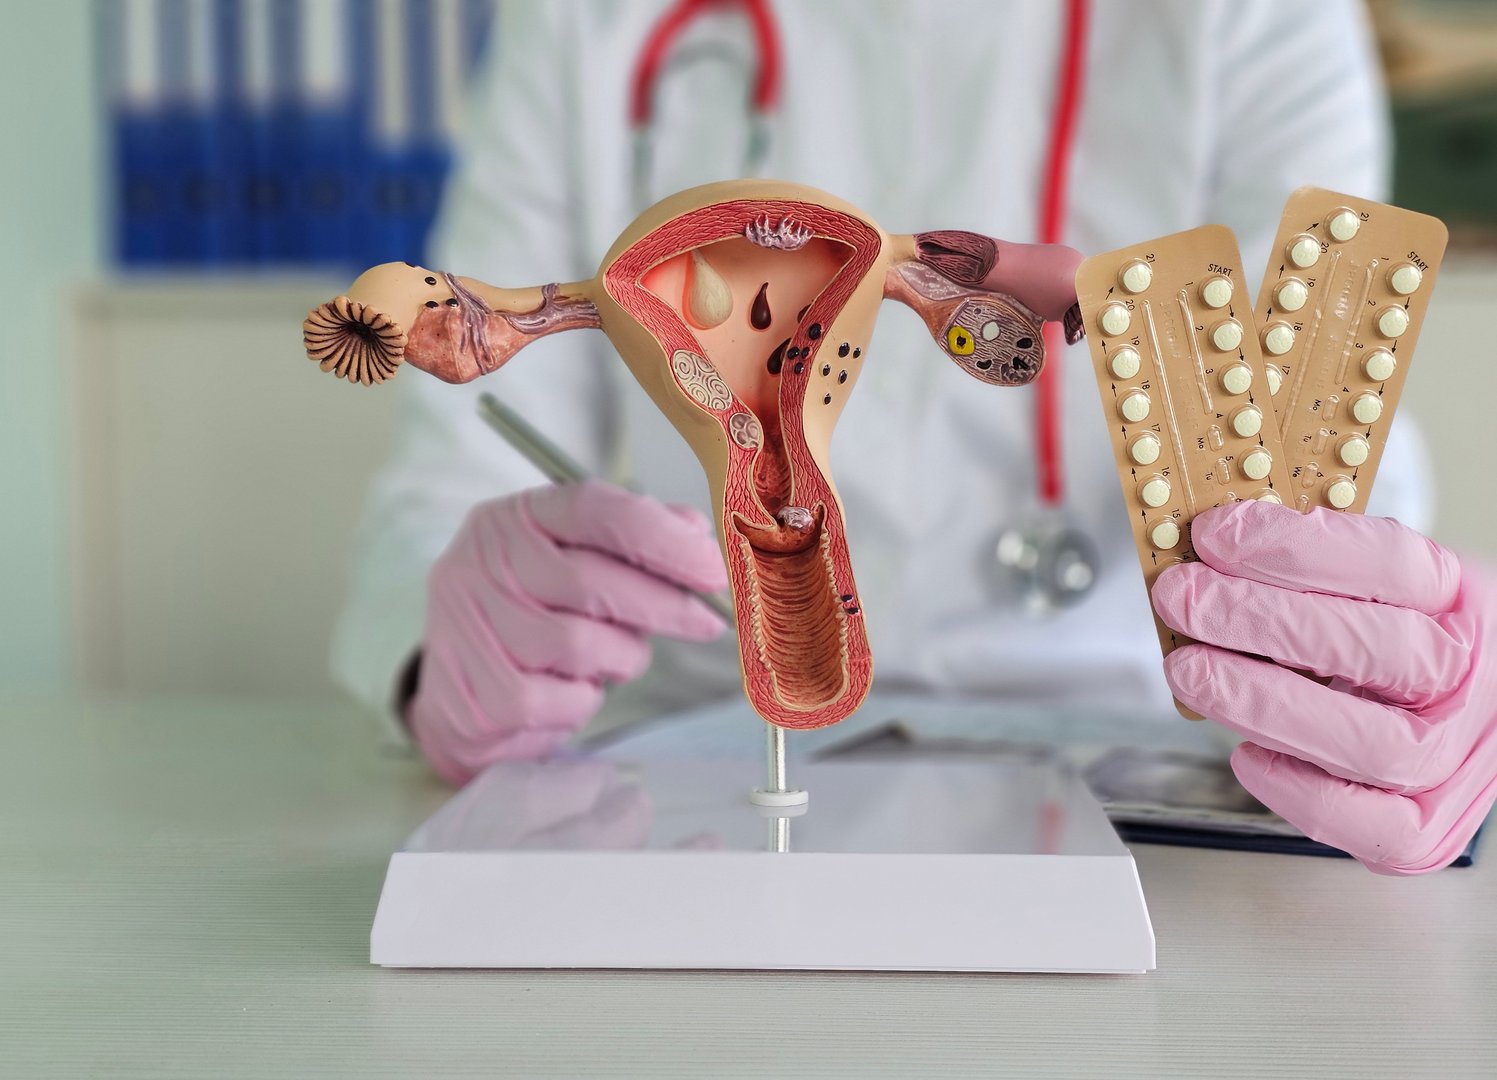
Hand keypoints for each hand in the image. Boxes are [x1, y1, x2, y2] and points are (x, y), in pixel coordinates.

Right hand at [409, 480, 727, 784]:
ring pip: (581, 645)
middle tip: (706, 622)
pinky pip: (563, 701)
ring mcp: (469, 631)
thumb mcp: (575, 560)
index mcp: (513, 519)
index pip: (592, 509)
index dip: (662, 538)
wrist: (456, 689)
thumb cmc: (535, 613)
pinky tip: (573, 690)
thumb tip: (699, 537)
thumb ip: (636, 540)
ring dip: (620, 658)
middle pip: (592, 582)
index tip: (713, 568)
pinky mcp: (476, 697)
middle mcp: (480, 565)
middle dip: (664, 605)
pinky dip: (585, 702)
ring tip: (613, 657)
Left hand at [1151, 501, 1496, 874]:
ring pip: (1369, 744)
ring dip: (1261, 703)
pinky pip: (1367, 824)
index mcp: (1464, 603)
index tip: (1216, 535)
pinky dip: (1296, 789)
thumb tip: (1212, 549)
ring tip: (1190, 670)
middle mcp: (1469, 682)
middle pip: (1377, 650)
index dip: (1292, 547)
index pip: (1392, 565)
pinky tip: (1247, 752)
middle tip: (1184, 598)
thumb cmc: (1408, 642)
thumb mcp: (1382, 587)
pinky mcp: (1426, 826)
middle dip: (1259, 618)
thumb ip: (1313, 568)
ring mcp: (1452, 759)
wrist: (1471, 715)